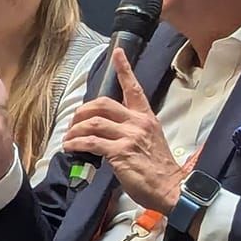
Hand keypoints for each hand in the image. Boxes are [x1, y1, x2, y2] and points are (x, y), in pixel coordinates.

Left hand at [62, 48, 184, 211]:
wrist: (171, 188)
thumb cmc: (158, 168)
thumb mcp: (150, 140)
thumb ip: (131, 130)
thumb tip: (108, 128)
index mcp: (146, 117)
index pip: (134, 88)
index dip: (124, 69)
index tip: (117, 53)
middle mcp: (138, 122)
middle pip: (103, 104)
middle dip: (82, 111)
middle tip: (74, 122)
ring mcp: (129, 136)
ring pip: (93, 123)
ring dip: (75, 130)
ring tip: (69, 139)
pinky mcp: (120, 152)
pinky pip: (90, 142)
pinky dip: (76, 144)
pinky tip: (70, 148)